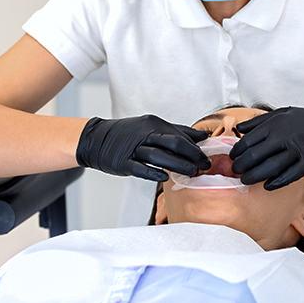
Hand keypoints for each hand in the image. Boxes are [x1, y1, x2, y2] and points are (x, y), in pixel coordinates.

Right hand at [76, 115, 211, 181]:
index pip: (180, 135)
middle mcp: (144, 134)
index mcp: (153, 124)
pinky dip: (153, 172)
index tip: (207, 158)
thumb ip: (176, 132)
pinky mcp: (123, 161)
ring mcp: (133, 148)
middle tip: (203, 166)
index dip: (195, 147)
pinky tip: (164, 178)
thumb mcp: (151, 127)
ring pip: (159, 155)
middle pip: (173, 143)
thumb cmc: (128, 135)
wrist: (96, 138)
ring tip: (191, 173)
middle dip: (191, 155)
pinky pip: (140, 167)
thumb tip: (202, 137)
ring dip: (177, 165)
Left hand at [229, 104, 303, 189]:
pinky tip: (267, 186)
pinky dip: (275, 182)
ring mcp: (296, 151)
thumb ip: (259, 122)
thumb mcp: (283, 114)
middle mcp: (283, 137)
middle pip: (254, 156)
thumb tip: (239, 129)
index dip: (236, 152)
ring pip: (268, 168)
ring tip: (246, 181)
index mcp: (275, 124)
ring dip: (253, 177)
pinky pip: (287, 176)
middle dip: (241, 166)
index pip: (247, 141)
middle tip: (236, 172)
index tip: (232, 158)